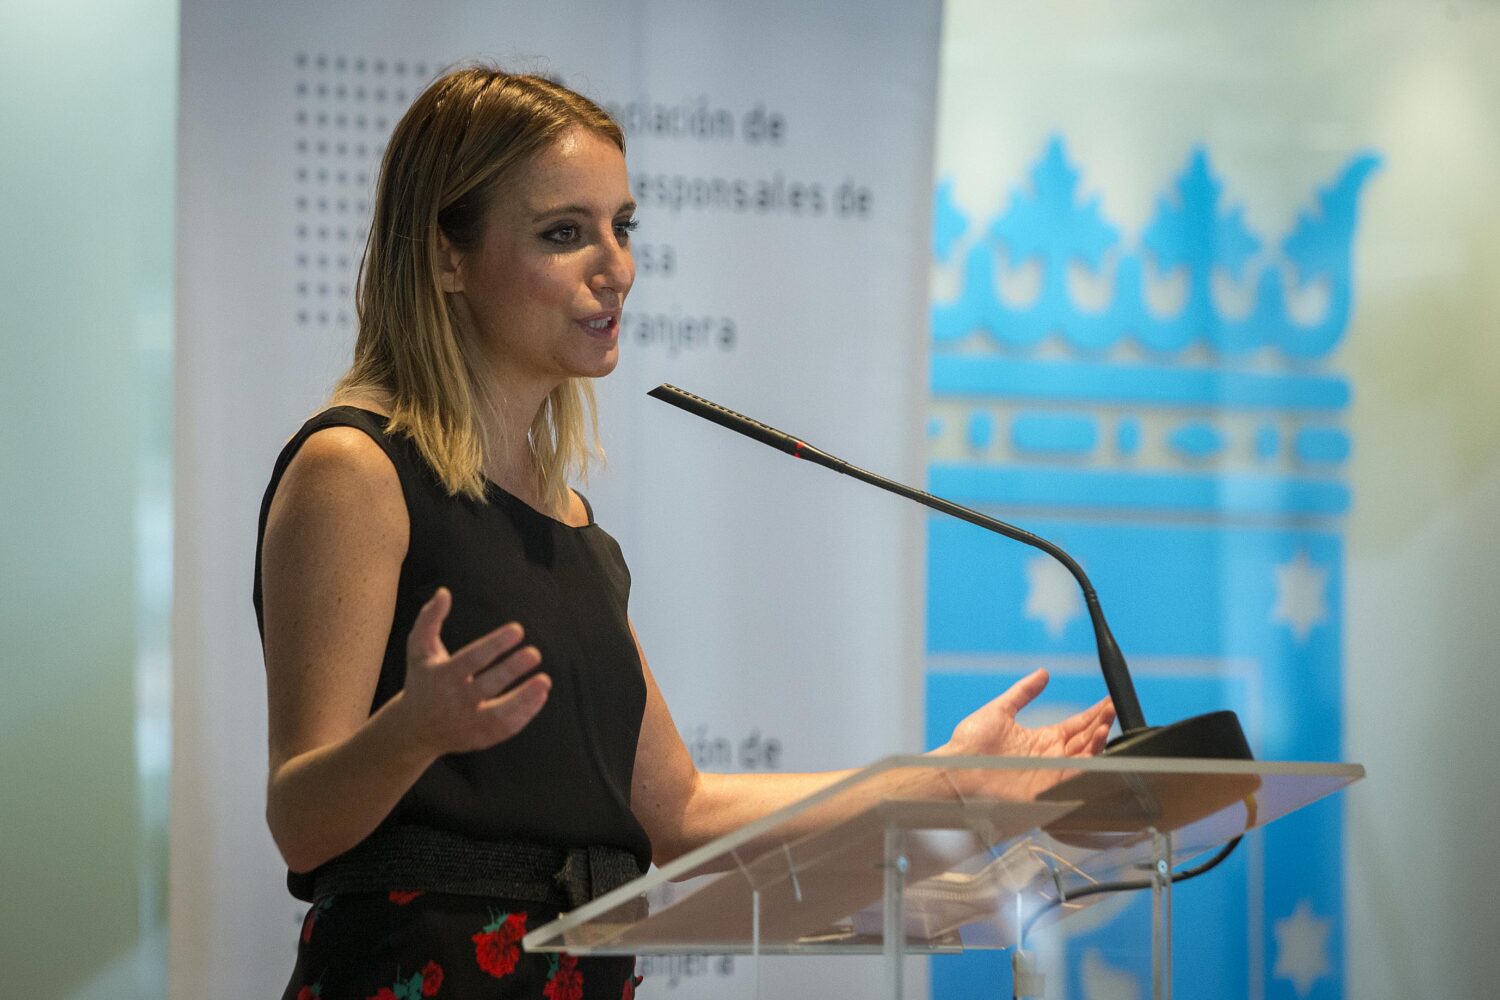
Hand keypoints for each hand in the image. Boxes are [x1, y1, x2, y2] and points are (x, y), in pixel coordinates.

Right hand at [393, 587, 550, 756]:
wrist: (413, 729)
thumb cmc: (422, 680)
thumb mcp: (419, 649)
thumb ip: (429, 619)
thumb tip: (444, 592)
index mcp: (441, 676)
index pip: (471, 659)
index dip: (495, 644)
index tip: (518, 629)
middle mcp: (454, 702)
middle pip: (487, 686)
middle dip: (512, 669)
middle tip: (535, 653)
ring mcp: (467, 723)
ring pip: (499, 715)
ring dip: (524, 698)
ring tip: (545, 680)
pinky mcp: (478, 739)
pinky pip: (505, 729)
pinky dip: (525, 715)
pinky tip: (541, 695)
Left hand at [936, 668, 1113, 759]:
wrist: (956, 773)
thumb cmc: (969, 747)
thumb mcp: (1000, 710)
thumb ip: (1023, 693)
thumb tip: (1042, 674)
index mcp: (1040, 740)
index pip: (1074, 726)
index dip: (1092, 714)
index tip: (1107, 701)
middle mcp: (1049, 757)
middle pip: (1085, 739)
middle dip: (1101, 723)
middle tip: (1112, 707)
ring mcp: (1051, 773)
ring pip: (1085, 756)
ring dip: (1099, 738)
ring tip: (1107, 720)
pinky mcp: (1049, 788)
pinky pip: (1077, 775)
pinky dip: (1091, 759)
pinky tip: (1097, 741)